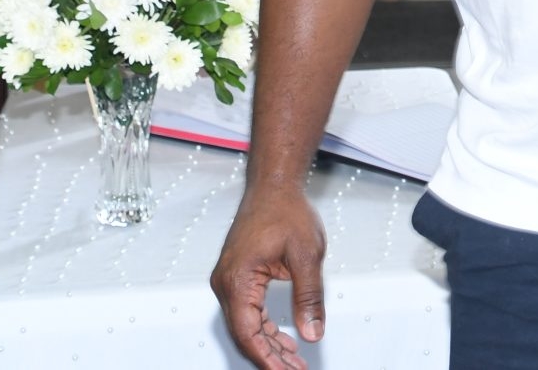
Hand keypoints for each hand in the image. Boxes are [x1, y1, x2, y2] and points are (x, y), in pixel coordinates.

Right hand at [212, 184, 327, 368]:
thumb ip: (309, 296)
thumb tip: (312, 330)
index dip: (268, 358)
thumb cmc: (285, 211)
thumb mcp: (306, 255)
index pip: (248, 333)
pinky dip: (264, 328)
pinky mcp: (236, 277)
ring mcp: (229, 280)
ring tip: (292, 360)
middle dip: (270, 356)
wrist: (274, 186)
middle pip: (244, 334)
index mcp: (238, 279)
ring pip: (246, 325)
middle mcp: (226, 282)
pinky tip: (281, 338)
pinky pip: (247, 311)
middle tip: (295, 369)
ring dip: (268, 344)